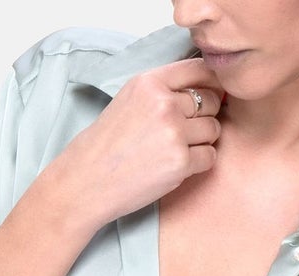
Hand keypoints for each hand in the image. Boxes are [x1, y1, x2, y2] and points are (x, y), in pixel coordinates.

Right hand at [49, 57, 226, 230]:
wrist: (86, 182)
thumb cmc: (105, 145)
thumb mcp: (129, 100)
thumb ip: (162, 90)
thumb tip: (206, 88)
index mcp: (150, 83)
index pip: (199, 69)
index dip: (209, 84)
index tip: (207, 97)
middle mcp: (164, 103)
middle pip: (211, 101)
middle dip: (205, 116)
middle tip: (184, 132)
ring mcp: (174, 133)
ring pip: (213, 129)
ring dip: (202, 141)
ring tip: (177, 150)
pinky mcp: (180, 162)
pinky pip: (209, 157)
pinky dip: (199, 163)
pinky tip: (176, 166)